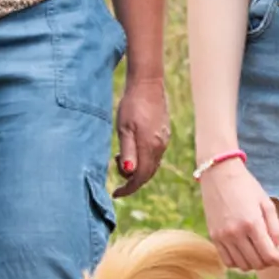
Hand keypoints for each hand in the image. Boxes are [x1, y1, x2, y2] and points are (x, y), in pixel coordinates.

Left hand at [111, 75, 171, 198]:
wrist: (147, 85)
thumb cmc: (131, 106)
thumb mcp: (124, 129)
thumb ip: (127, 151)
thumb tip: (129, 172)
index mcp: (149, 147)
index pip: (141, 177)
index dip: (128, 188)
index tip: (116, 194)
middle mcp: (160, 147)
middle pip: (147, 174)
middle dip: (131, 179)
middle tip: (114, 167)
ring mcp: (164, 140)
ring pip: (152, 164)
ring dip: (137, 168)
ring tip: (119, 155)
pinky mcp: (164, 134)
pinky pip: (155, 155)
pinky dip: (143, 159)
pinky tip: (133, 147)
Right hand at [201, 158, 278, 270]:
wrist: (219, 173)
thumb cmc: (246, 186)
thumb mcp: (266, 204)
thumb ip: (275, 229)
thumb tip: (278, 250)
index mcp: (252, 223)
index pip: (270, 255)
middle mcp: (236, 233)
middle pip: (257, 263)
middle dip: (270, 261)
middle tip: (274, 251)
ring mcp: (222, 236)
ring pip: (243, 265)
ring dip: (255, 263)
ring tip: (260, 251)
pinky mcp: (213, 237)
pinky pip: (228, 261)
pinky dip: (240, 262)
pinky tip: (246, 251)